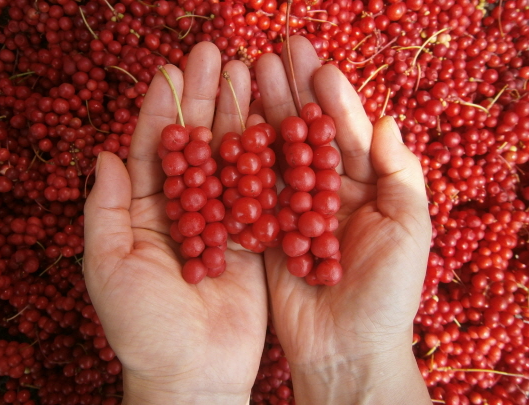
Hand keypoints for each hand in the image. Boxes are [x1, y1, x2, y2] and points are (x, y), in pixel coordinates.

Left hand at [84, 43, 266, 404]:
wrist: (194, 372)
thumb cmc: (144, 326)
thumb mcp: (109, 266)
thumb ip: (105, 210)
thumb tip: (104, 155)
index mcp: (145, 211)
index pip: (154, 148)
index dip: (162, 108)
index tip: (173, 69)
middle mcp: (184, 209)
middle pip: (195, 144)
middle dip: (203, 99)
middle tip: (216, 55)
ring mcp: (221, 220)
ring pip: (230, 159)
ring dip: (236, 117)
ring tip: (247, 74)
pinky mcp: (253, 237)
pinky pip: (258, 192)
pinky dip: (264, 159)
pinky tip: (271, 123)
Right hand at [255, 36, 432, 404]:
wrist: (345, 349)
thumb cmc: (386, 295)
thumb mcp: (409, 231)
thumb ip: (401, 174)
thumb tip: (387, 120)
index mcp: (367, 188)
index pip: (349, 134)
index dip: (336, 100)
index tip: (318, 68)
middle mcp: (328, 192)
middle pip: (308, 135)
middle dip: (292, 95)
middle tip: (273, 55)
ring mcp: (294, 209)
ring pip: (278, 154)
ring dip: (264, 117)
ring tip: (246, 78)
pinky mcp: (267, 230)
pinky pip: (255, 190)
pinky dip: (244, 160)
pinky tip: (230, 128)